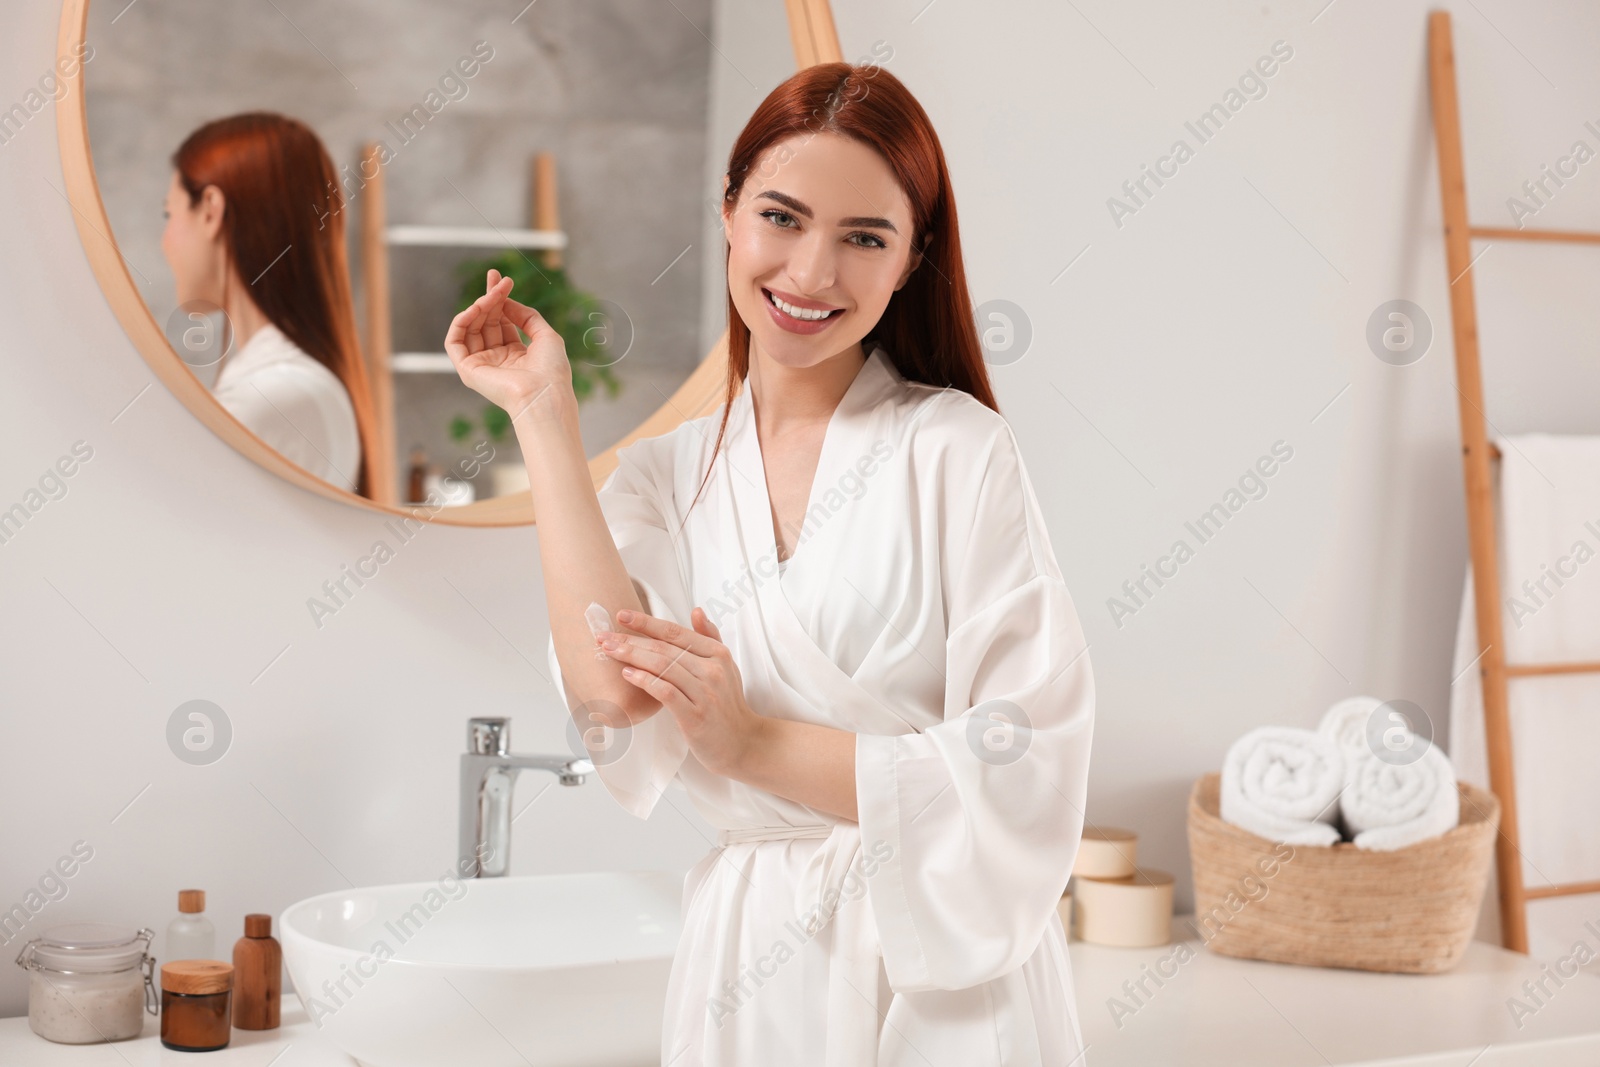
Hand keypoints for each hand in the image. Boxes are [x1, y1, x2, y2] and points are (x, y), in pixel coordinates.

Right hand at [443, 269, 572, 421]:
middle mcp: (497, 359)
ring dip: (479, 307)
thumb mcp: (546, 335)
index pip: (501, 321)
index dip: (500, 299)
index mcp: (515, 355)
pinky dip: (460, 322)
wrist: (544, 394)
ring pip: (471, 327)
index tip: (502, 278)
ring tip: (491, 295)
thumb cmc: (551, 371)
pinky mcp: (468, 370)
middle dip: (489, 297)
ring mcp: (482, 365)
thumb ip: (527, 316)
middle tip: (496, 277)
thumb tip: (506, 302)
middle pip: (486, 321)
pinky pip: (455, 342)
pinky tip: (474, 309)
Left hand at [594, 607, 762, 778]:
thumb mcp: (727, 666)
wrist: (742, 742)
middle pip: (665, 648)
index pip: (676, 632)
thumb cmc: (728, 704)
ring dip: (632, 656)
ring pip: (663, 667)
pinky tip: (628, 675)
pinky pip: (666, 692)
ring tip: (610, 651)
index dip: (647, 622)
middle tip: (604, 636)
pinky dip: (645, 681)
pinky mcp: (695, 716)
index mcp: (718, 654)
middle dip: (631, 640)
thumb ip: (710, 637)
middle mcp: (713, 670)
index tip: (622, 615)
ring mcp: (705, 693)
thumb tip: (696, 610)